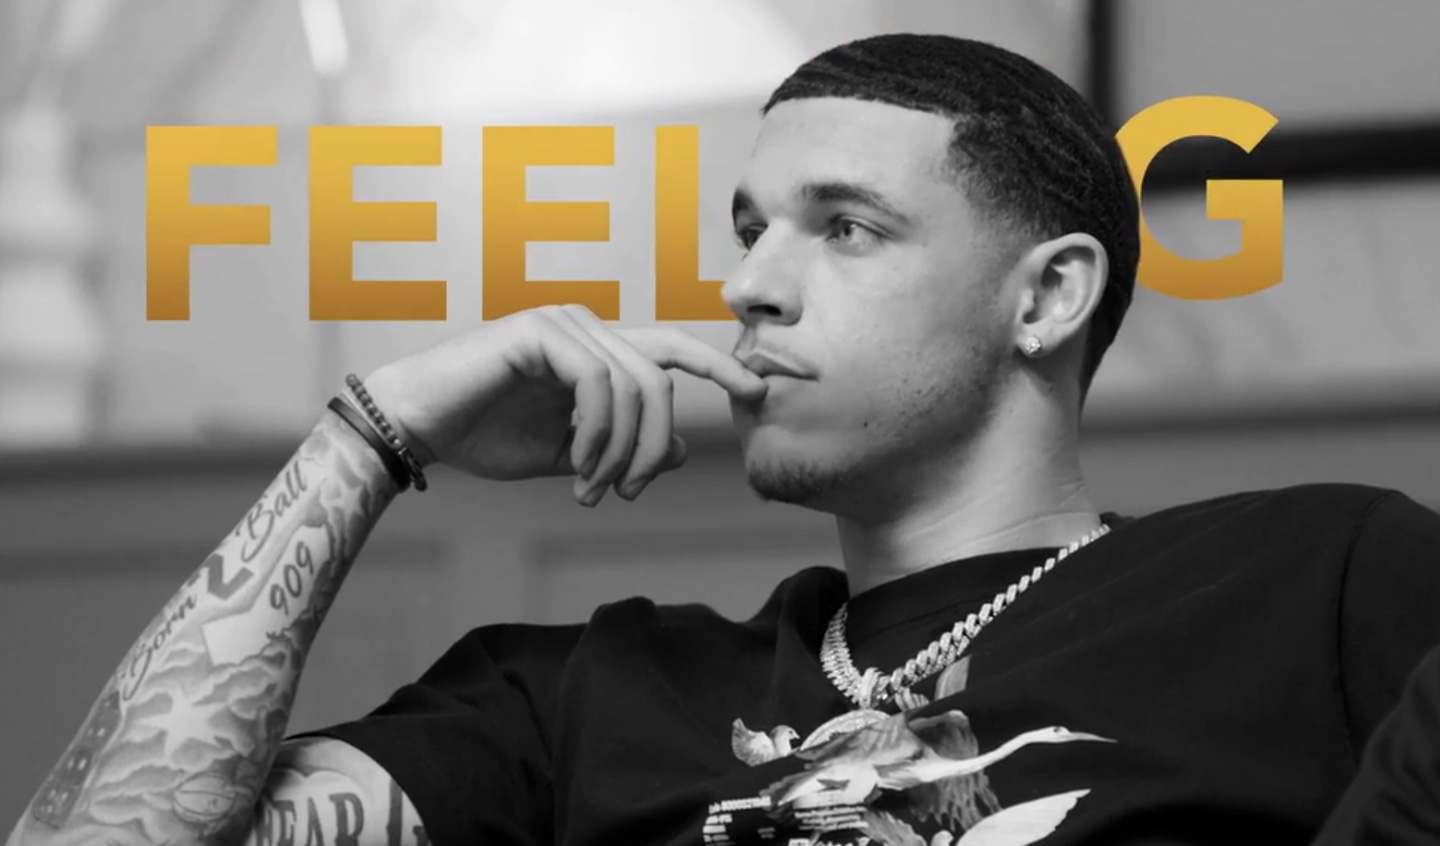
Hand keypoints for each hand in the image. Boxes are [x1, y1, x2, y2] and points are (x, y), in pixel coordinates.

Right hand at [361, 305, 767, 504]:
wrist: (415, 427)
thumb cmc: (485, 437)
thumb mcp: (571, 454)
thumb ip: (623, 448)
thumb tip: (682, 454)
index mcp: (599, 351)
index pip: (674, 350)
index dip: (722, 365)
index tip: (761, 391)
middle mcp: (588, 328)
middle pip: (663, 380)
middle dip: (656, 445)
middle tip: (628, 493)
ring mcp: (565, 324)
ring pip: (636, 386)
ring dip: (622, 450)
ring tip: (592, 487)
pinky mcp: (539, 332)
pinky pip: (599, 382)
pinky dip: (597, 433)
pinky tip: (575, 464)